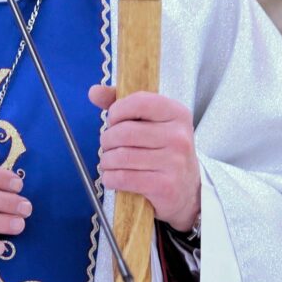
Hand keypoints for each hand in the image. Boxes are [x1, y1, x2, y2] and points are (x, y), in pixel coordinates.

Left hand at [90, 85, 199, 232]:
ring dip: (106, 161)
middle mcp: (179, 136)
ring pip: (121, 156)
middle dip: (107, 140)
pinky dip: (110, 178)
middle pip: (125, 132)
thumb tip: (94, 91)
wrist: (186, 190)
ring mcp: (174, 162)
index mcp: (177, 114)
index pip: (139, 102)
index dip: (117, 110)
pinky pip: (124, 178)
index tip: (113, 120)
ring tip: (109, 162)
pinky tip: (113, 177)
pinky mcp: (165, 186)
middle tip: (108, 145)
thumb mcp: (151, 123)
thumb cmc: (163, 151)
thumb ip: (123, 105)